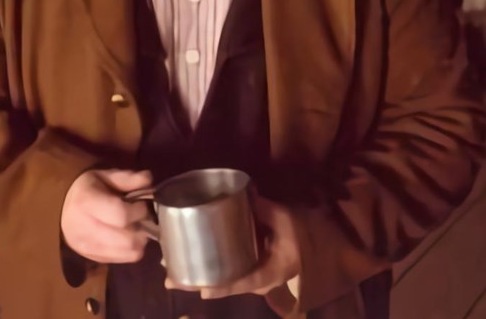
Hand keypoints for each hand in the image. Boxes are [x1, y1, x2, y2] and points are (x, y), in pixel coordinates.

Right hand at [61, 169, 152, 263]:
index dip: (138, 211)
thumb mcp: (104, 176)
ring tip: (134, 228)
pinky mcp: (91, 258)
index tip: (141, 205)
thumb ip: (127, 178)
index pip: (121, 215)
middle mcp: (85, 229)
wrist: (59, 207)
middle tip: (140, 219)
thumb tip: (148, 179)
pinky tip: (125, 237)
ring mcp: (87, 248)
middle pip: (127, 240)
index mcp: (86, 203)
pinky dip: (129, 250)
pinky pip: (121, 260)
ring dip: (138, 241)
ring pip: (128, 253)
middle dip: (141, 229)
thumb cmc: (86, 189)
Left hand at [170, 196, 301, 303]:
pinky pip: (223, 273)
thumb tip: (245, 195)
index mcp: (269, 273)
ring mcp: (250, 277)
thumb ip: (266, 210)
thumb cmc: (302, 233)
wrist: (314, 243)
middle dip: (197, 284)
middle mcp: (256, 281)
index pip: (244, 283)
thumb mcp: (287, 220)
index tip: (202, 291)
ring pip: (221, 282)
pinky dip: (204, 270)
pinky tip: (184, 263)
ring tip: (171, 274)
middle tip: (171, 280)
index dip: (223, 288)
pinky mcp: (246, 268)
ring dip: (196, 278)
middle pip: (224, 286)